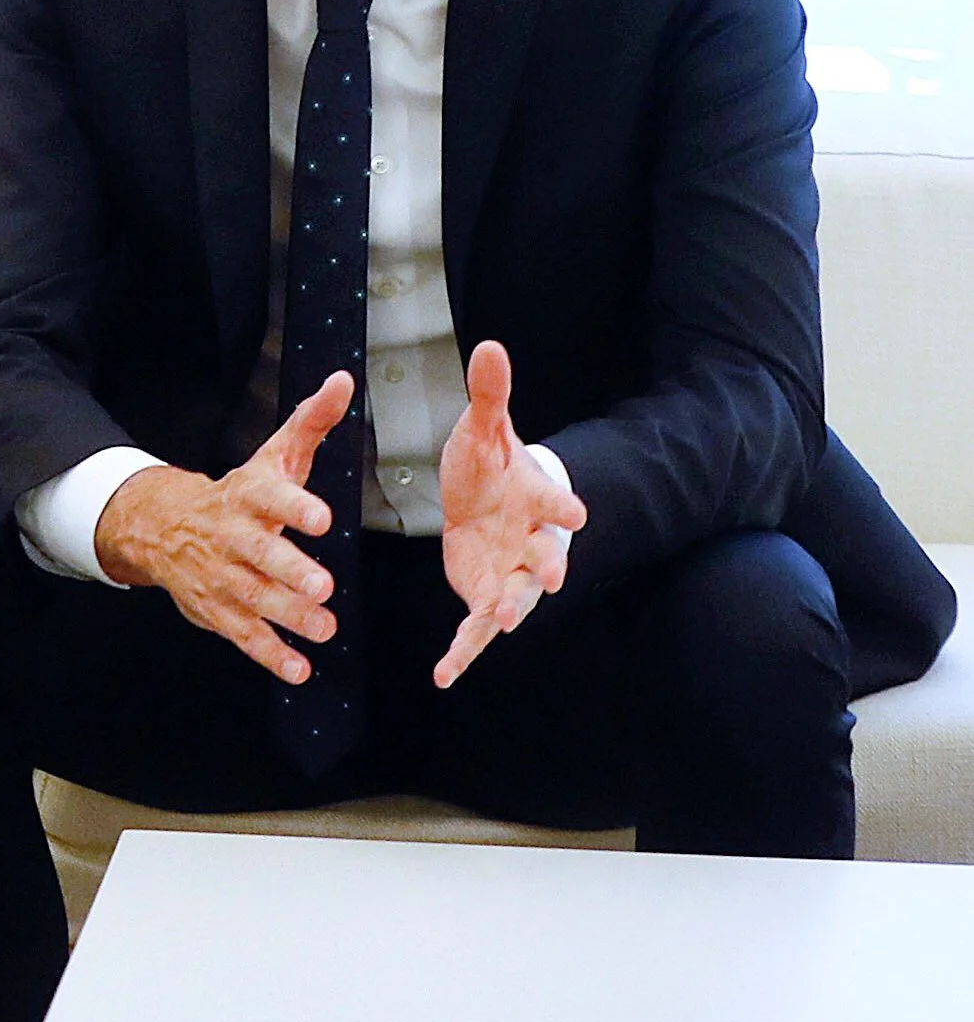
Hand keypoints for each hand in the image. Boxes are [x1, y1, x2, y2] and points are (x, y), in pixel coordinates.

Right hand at [93, 372, 351, 683]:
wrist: (162, 527)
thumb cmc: (237, 496)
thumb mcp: (271, 457)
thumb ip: (310, 422)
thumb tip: (342, 381)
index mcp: (246, 497)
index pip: (270, 498)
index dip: (294, 507)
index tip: (322, 517)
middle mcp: (231, 538)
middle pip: (259, 555)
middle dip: (290, 572)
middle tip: (322, 586)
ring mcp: (221, 577)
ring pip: (253, 598)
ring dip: (288, 616)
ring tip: (324, 628)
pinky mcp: (217, 610)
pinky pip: (243, 635)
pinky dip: (269, 655)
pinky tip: (298, 669)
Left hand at [432, 341, 587, 686]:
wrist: (483, 499)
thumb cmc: (489, 464)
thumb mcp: (484, 428)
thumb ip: (489, 394)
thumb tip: (489, 344)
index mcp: (535, 500)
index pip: (557, 502)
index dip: (566, 506)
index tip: (578, 513)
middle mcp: (532, 541)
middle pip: (548, 557)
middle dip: (550, 566)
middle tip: (552, 577)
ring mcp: (511, 573)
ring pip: (518, 598)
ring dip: (509, 610)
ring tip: (497, 624)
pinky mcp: (485, 595)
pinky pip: (475, 630)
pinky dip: (462, 653)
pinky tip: (443, 676)